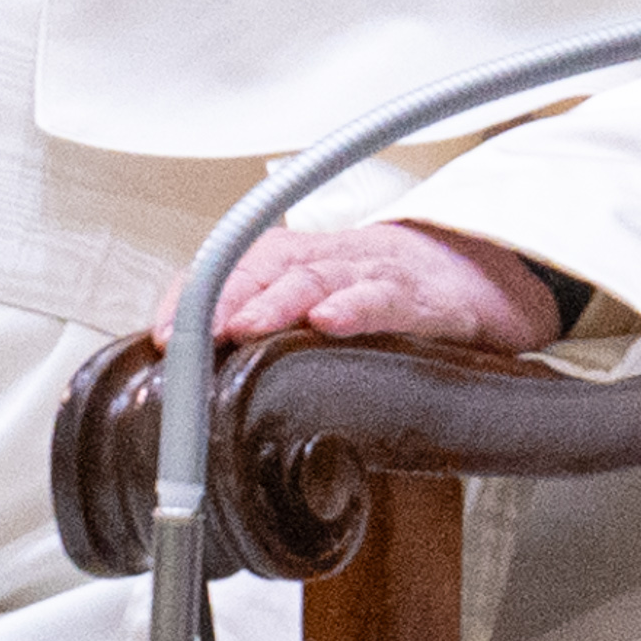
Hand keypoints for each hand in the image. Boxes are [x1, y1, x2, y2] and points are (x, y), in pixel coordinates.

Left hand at [155, 223, 559, 351]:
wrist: (479, 269)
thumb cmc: (387, 291)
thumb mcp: (321, 302)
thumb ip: (271, 332)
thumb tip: (203, 382)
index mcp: (296, 259)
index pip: (228, 267)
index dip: (192, 296)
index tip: (162, 334)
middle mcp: (327, 258)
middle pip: (261, 267)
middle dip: (221, 299)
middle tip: (190, 334)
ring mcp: (373, 273)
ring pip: (314, 277)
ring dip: (275, 302)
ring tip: (245, 326)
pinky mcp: (422, 297)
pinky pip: (385, 297)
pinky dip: (356, 307)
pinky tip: (332, 321)